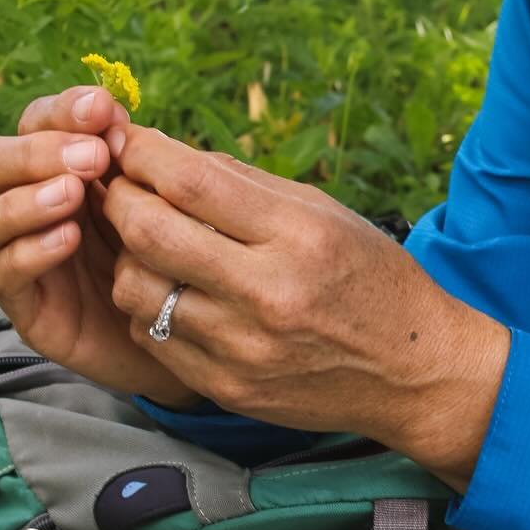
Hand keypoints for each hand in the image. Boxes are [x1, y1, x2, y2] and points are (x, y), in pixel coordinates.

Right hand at [0, 87, 203, 408]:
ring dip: (18, 202)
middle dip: (32, 152)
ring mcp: (14, 254)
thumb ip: (134, 155)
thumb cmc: (171, 241)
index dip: (61, 110)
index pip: (33, 122)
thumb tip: (113, 117)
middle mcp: (23, 203)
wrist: (187, 315)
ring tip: (71, 195)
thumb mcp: (160, 191)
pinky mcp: (24, 305)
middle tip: (91, 158)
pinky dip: (28, 251)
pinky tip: (69, 239)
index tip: (102, 110)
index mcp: (57, 165)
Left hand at [101, 124, 509, 487]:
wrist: (411, 370)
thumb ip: (246, 185)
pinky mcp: (226, 387)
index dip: (146, 155)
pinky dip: (148, 305)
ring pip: (137, 290)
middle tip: (117, 184)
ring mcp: (242, 347)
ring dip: (128, 256)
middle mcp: (268, 292)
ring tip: (146, 242)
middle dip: (119, 198)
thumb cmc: (371, 276)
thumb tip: (172, 157)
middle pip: (151, 233)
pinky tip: (170, 290)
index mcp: (299, 234)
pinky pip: (152, 337)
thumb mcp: (325, 212)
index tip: (129, 141)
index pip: (194, 183)